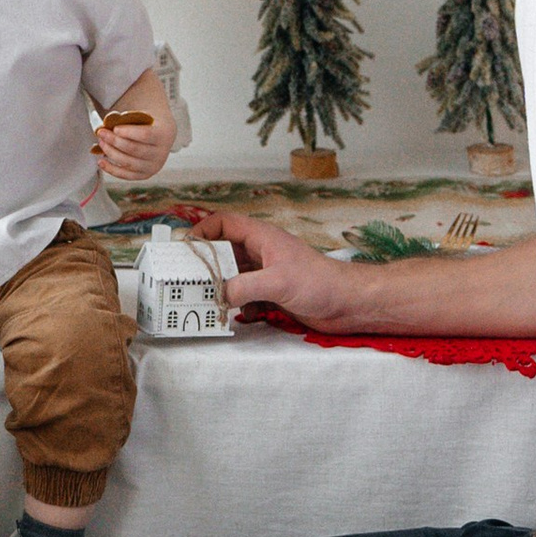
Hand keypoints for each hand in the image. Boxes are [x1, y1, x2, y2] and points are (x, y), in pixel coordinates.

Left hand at [93, 100, 175, 185]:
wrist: (162, 135)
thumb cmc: (148, 123)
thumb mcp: (143, 116)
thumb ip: (128, 118)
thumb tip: (108, 121)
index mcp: (163, 135)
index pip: (145, 135)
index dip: (128, 132)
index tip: (114, 127)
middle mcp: (160, 153)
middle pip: (134, 149)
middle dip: (114, 141)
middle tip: (101, 133)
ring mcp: (153, 167)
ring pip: (128, 163)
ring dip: (111, 152)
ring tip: (101, 143)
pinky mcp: (144, 175)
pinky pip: (126, 175)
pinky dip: (111, 169)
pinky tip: (101, 161)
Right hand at [183, 206, 344, 328]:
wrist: (348, 304)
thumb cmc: (320, 282)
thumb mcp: (277, 282)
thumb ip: (244, 287)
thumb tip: (218, 294)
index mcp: (262, 237)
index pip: (224, 223)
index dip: (203, 231)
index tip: (187, 249)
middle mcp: (262, 252)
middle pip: (224, 250)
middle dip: (208, 264)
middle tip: (189, 279)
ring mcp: (267, 272)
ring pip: (234, 274)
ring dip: (222, 286)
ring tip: (206, 298)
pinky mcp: (272, 292)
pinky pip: (245, 294)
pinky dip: (238, 303)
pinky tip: (239, 313)